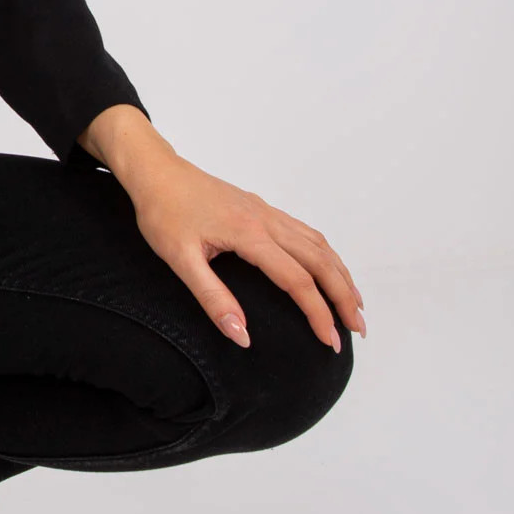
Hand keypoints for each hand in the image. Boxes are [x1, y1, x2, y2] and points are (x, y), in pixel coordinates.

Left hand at [126, 151, 364, 351]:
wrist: (155, 171)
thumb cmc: (162, 213)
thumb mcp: (179, 261)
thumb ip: (212, 298)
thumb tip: (242, 335)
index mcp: (250, 234)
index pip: (297, 280)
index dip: (318, 313)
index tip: (329, 341)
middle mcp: (267, 221)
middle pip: (321, 261)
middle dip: (343, 297)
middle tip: (358, 330)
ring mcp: (267, 212)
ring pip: (319, 245)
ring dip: (341, 275)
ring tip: (354, 304)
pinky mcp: (261, 209)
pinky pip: (306, 233)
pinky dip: (326, 255)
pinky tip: (329, 268)